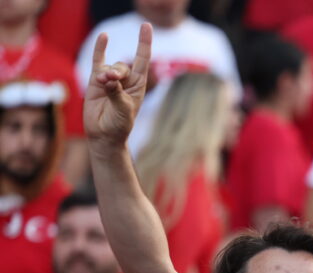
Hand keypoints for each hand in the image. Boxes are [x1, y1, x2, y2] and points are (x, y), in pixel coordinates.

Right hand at [84, 23, 151, 144]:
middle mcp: (126, 80)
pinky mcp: (95, 81)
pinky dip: (99, 49)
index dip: (144, 43)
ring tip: (103, 83)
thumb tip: (108, 79)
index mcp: (139, 85)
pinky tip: (103, 36)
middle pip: (122, 65)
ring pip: (108, 66)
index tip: (145, 26)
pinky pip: (97, 61)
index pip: (142, 60)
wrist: (105, 134)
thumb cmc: (120, 124)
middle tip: (110, 80)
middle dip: (116, 71)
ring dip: (105, 73)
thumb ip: (117, 94)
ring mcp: (110, 79)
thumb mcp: (123, 110)